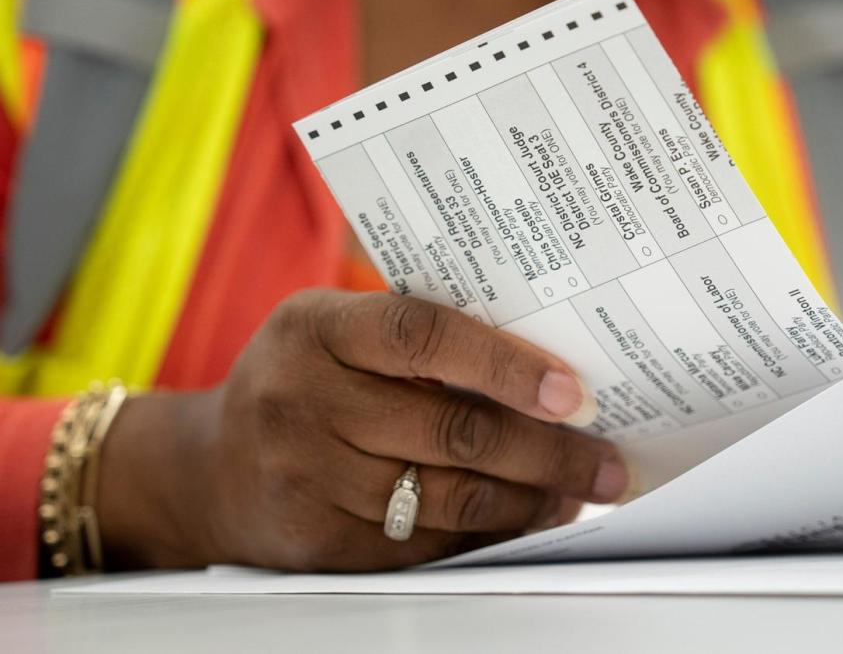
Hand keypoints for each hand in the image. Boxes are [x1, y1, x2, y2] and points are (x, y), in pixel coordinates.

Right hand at [96, 289, 627, 570]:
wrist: (207, 467)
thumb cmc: (300, 378)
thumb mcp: (334, 328)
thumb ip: (418, 336)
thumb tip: (544, 363)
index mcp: (315, 328)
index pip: (422, 335)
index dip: (504, 363)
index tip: (572, 391)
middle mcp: (302, 399)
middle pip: (450, 431)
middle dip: (546, 452)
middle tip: (605, 461)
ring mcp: (304, 476)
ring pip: (445, 497)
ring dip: (527, 500)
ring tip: (577, 493)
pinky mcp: (316, 542)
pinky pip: (421, 545)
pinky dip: (484, 535)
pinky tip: (521, 520)